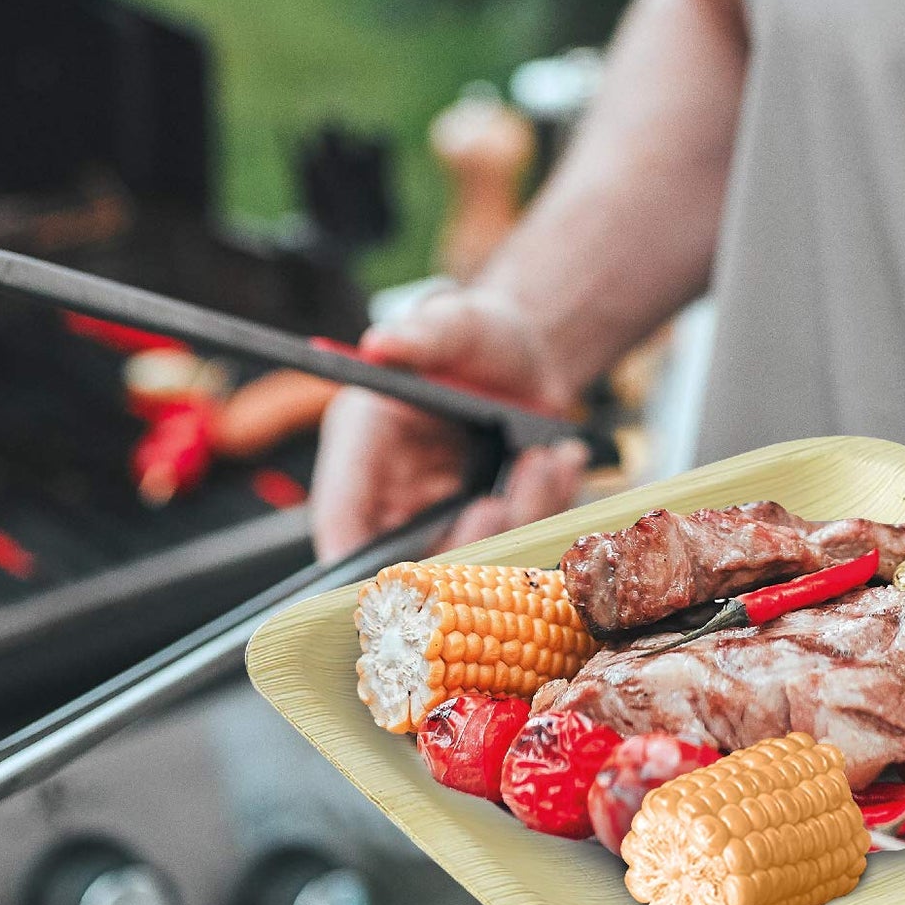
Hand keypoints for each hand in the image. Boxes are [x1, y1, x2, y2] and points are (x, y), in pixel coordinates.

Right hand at [309, 287, 586, 558]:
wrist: (528, 353)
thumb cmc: (473, 335)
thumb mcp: (451, 324)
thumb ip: (419, 336)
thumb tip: (381, 344)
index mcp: (361, 452)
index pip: (341, 528)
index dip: (358, 570)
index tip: (399, 580)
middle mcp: (398, 496)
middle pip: (414, 564)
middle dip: (460, 545)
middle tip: (495, 505)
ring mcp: (447, 518)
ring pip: (476, 560)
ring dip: (519, 517)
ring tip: (544, 458)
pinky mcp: (495, 527)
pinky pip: (523, 541)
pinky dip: (549, 508)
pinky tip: (563, 460)